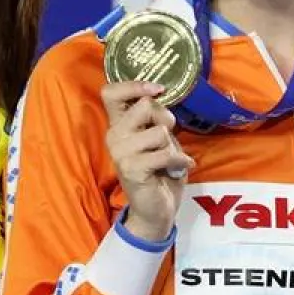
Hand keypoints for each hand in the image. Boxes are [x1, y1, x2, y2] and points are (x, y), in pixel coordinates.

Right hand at [101, 81, 193, 242]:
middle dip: (165, 118)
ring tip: (172, 158)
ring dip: (173, 146)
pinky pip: (165, 154)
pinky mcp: (132, 169)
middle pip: (144, 106)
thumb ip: (155, 120)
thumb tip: (162, 99)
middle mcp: (114, 136)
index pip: (111, 93)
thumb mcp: (158, 139)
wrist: (155, 210)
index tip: (157, 89)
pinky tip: (182, 166)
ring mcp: (121, 153)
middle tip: (168, 134)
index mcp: (119, 125)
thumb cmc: (159, 170)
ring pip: (159, 132)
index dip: (134, 85)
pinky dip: (180, 160)